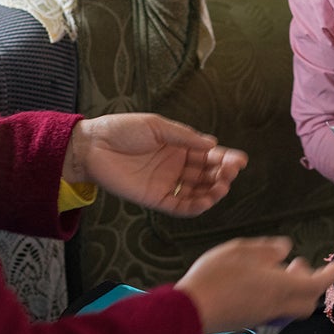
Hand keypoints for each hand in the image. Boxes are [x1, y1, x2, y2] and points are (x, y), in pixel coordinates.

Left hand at [64, 113, 247, 216]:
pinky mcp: (155, 199)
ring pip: (198, 192)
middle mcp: (176, 166)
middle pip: (207, 175)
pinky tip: (206, 201)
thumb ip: (184, 137)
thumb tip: (212, 145)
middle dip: (223, 175)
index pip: (209, 155)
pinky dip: (195, 206)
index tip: (241, 160)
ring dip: (213, 191)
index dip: (226, 158)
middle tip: (231, 172)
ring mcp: (167, 184)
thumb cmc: (122, 130)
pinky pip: (180, 206)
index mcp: (179, 147)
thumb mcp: (157, 126)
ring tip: (222, 187)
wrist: (92, 146)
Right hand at [175, 237, 333, 333]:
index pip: (318, 284)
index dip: (331, 274)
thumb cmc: (215, 276)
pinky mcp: (250, 321)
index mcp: (281, 286)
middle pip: (308, 301)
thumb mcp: (240, 251)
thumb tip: (286, 250)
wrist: (190, 311)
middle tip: (298, 264)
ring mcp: (263, 316)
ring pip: (291, 308)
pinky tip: (259, 282)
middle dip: (311, 284)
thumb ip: (266, 249)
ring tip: (278, 271)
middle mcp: (277, 305)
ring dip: (293, 290)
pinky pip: (275, 310)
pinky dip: (277, 296)